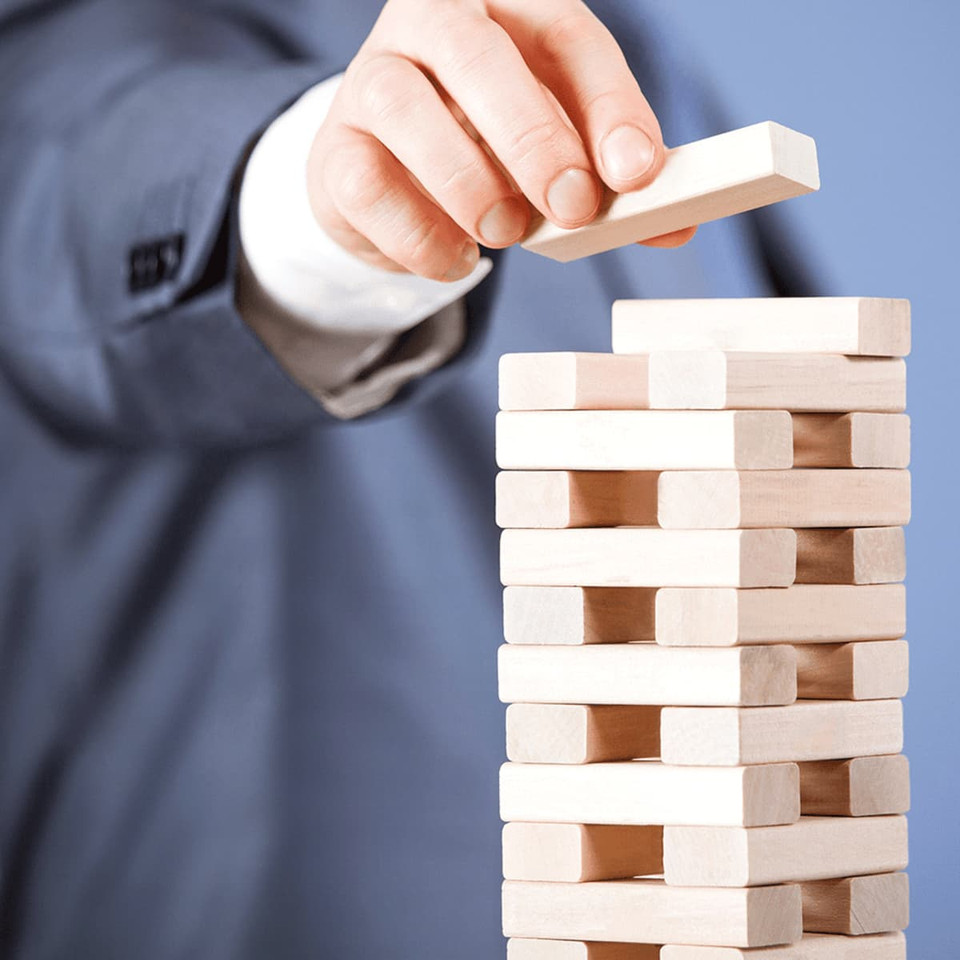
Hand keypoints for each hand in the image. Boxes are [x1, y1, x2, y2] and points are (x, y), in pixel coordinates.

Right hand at [307, 0, 695, 281]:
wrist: (393, 168)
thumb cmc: (487, 145)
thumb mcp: (559, 147)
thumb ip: (610, 179)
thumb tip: (674, 228)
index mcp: (506, 8)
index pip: (567, 37)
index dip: (609, 105)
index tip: (639, 174)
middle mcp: (432, 23)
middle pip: (478, 57)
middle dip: (534, 140)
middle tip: (572, 207)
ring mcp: (371, 79)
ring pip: (409, 114)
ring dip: (471, 189)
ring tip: (504, 232)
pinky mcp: (335, 149)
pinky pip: (371, 189)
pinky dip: (422, 237)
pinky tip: (455, 254)